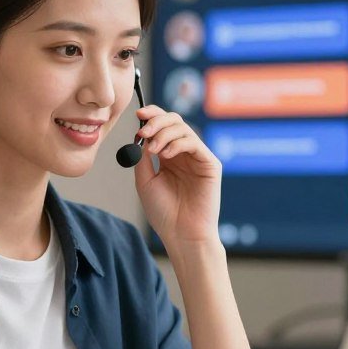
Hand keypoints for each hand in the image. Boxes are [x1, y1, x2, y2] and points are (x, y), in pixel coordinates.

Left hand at [133, 106, 221, 247]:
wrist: (181, 233)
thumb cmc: (164, 212)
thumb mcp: (145, 181)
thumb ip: (142, 157)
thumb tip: (139, 135)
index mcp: (168, 156)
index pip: (162, 126)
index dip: (152, 116)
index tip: (138, 114)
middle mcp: (184, 153)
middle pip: (174, 121)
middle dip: (156, 122)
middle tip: (142, 132)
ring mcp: (198, 157)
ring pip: (183, 129)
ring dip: (163, 133)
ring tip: (152, 150)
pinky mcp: (210, 164)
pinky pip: (194, 143)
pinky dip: (177, 143)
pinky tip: (165, 155)